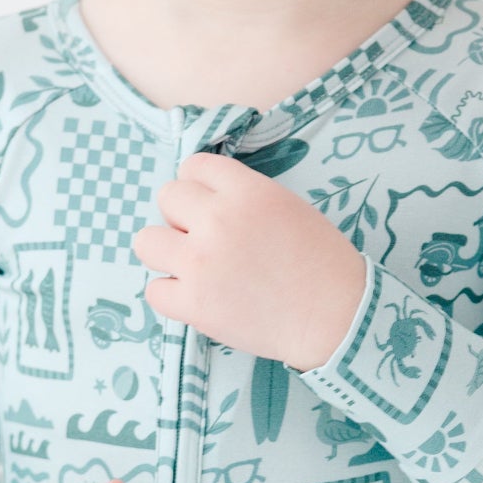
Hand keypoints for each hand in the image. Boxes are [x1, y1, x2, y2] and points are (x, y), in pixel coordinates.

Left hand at [133, 151, 366, 370]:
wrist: (335, 317)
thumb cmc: (321, 262)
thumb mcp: (288, 207)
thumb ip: (243, 197)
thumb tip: (203, 200)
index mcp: (247, 191)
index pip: (194, 166)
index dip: (200, 186)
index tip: (209, 205)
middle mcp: (218, 220)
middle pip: (167, 197)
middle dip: (182, 216)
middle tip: (206, 238)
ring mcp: (200, 263)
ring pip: (147, 241)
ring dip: (167, 251)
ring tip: (192, 265)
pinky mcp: (193, 304)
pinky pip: (154, 290)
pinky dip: (172, 295)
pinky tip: (197, 296)